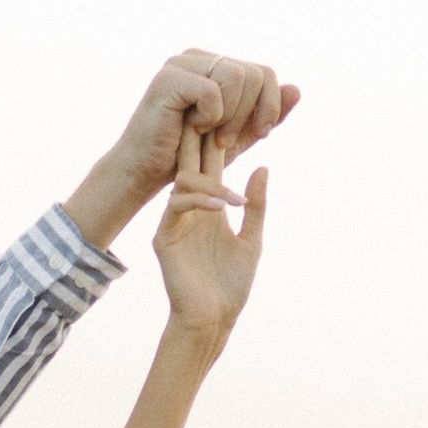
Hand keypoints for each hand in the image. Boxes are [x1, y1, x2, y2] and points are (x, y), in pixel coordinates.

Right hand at [123, 47, 296, 194]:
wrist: (144, 173)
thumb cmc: (187, 158)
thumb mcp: (237, 138)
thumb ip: (264, 116)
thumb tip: (297, 89)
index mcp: (214, 65)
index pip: (263, 72)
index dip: (271, 105)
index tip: (261, 134)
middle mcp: (198, 57)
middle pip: (255, 73)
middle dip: (250, 114)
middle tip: (228, 141)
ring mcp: (181, 63)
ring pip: (238, 77)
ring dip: (231, 116)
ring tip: (212, 137)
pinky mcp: (168, 78)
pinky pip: (213, 91)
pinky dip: (210, 117)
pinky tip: (191, 128)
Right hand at [152, 125, 266, 337]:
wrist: (212, 320)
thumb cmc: (231, 286)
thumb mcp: (251, 239)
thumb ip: (255, 205)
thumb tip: (262, 166)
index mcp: (210, 208)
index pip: (212, 165)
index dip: (220, 139)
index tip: (230, 110)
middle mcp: (191, 210)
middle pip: (191, 163)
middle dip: (200, 138)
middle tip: (206, 107)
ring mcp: (175, 223)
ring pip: (184, 180)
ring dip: (210, 177)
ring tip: (232, 183)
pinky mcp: (164, 238)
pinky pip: (178, 206)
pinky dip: (200, 201)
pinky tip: (222, 207)